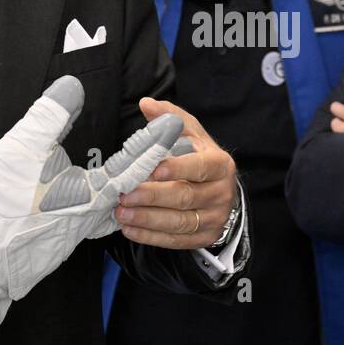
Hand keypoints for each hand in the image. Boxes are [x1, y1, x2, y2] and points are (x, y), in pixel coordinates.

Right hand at [0, 75, 183, 298]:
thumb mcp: (23, 146)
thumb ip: (51, 113)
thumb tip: (72, 85)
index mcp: (90, 197)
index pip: (135, 165)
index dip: (155, 141)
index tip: (175, 122)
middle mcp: (90, 220)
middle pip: (136, 191)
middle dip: (155, 169)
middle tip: (172, 146)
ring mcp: (74, 234)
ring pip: (116, 209)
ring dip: (131, 188)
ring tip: (142, 168)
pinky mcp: (57, 242)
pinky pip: (95, 221)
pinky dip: (107, 204)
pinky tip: (100, 198)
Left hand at [115, 98, 237, 249]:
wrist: (221, 190)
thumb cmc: (201, 159)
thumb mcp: (192, 135)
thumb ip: (171, 119)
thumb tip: (146, 104)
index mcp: (220, 164)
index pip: (201, 167)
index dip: (179, 168)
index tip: (154, 170)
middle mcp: (221, 193)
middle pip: (185, 197)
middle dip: (152, 197)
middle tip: (126, 194)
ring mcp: (214, 218)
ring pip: (179, 222)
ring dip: (147, 219)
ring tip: (122, 213)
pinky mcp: (204, 237)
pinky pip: (176, 240)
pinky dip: (151, 236)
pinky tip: (130, 229)